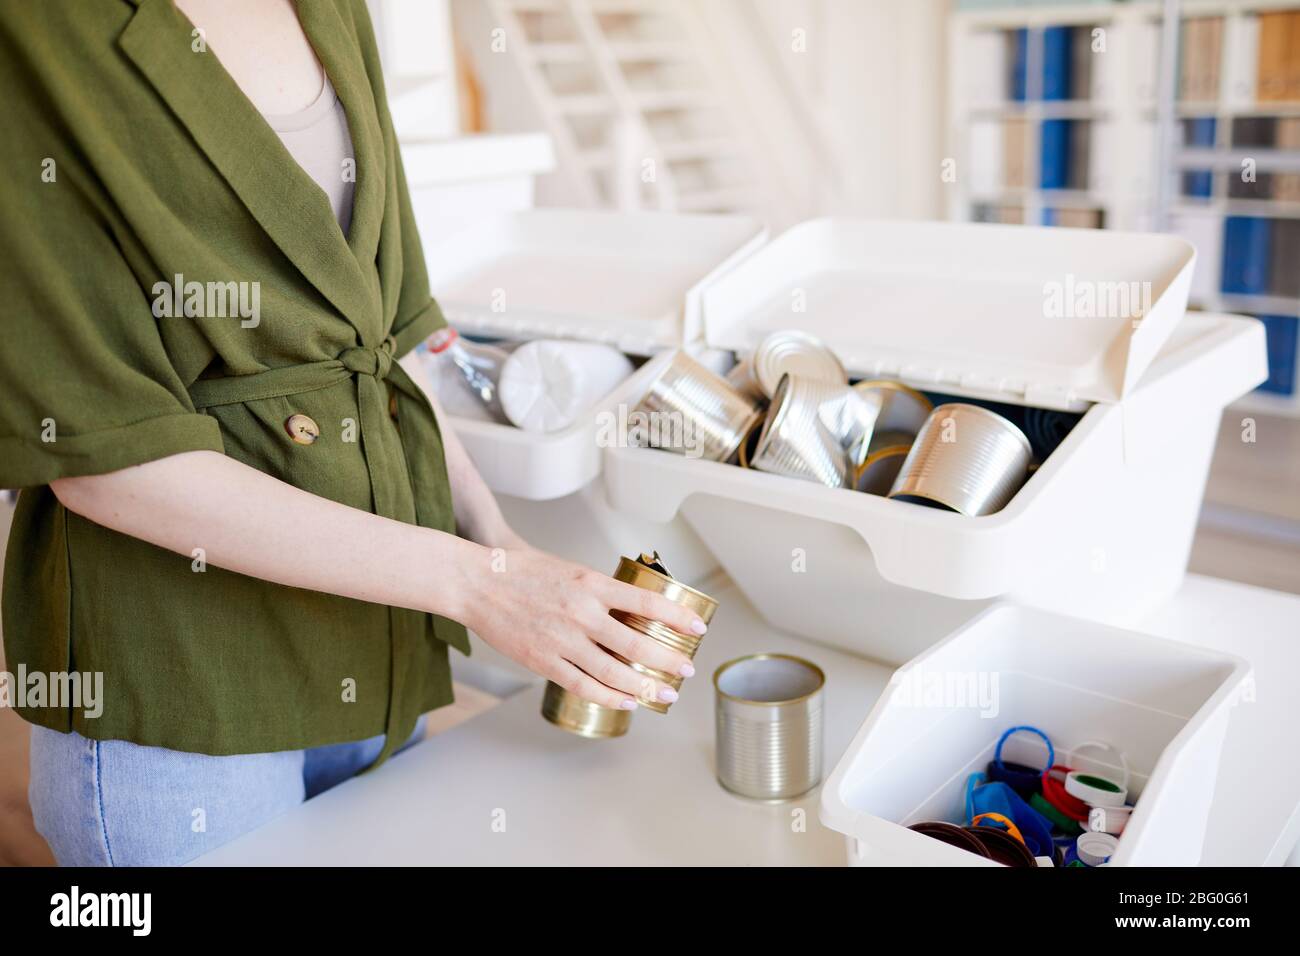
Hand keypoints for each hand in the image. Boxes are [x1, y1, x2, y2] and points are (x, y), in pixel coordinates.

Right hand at [460, 547, 707, 708]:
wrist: (478, 583)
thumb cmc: (522, 572)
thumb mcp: (570, 570)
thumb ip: (599, 591)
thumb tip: (629, 609)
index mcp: (591, 584)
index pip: (647, 603)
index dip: (677, 617)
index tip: (698, 628)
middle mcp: (582, 613)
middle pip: (636, 643)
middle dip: (668, 659)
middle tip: (687, 669)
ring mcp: (563, 640)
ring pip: (614, 671)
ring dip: (644, 686)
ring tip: (664, 694)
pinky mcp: (544, 661)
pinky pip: (584, 685)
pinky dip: (609, 696)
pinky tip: (626, 701)